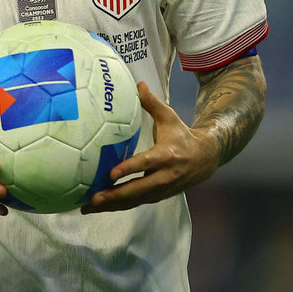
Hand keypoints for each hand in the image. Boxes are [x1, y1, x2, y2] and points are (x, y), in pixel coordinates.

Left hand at [81, 81, 218, 213]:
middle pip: (137, 189)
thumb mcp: (169, 117)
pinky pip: (135, 203)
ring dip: (111, 206)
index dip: (128, 169)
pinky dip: (118, 207)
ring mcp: (161, 190)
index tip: (111, 174)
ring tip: (87, 208)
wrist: (205, 159)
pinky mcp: (157, 197)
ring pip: (134, 201)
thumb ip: (152, 103)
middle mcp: (164, 176)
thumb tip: (138, 83)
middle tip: (92, 198)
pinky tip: (100, 207)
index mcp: (166, 155)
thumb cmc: (181, 135)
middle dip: (114, 196)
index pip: (145, 164)